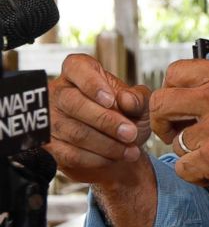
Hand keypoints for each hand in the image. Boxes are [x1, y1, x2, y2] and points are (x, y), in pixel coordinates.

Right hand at [47, 54, 151, 185]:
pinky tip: (114, 158)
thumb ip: (138, 98)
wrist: (117, 143)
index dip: (92, 83)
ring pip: (74, 132)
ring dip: (106, 144)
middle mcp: (59, 92)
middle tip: (130, 133)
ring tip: (130, 150)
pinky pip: (70, 154)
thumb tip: (127, 99)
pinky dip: (96, 159)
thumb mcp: (139, 103)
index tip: (111, 100)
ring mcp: (51, 119)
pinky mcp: (51, 146)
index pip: (76, 68)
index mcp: (78, 71)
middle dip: (106, 121)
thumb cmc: (125, 115)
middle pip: (73, 103)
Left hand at [149, 56, 208, 204]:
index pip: (174, 73)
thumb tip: (186, 93)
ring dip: (188, 153)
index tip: (180, 109)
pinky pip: (183, 167)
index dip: (171, 94)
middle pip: (160, 103)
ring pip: (174, 140)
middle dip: (164, 123)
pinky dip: (196, 176)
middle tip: (178, 134)